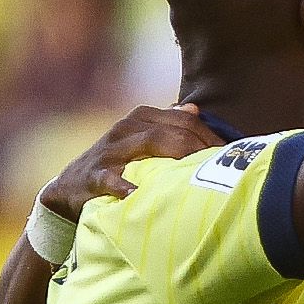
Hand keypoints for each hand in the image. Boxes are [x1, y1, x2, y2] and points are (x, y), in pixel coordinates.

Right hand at [41, 105, 220, 223]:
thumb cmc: (119, 165)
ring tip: (199, 174)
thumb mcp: (142, 140)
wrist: (70, 188)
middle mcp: (126, 129)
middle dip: (201, 148)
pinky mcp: (94, 176)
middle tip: (223, 169)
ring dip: (177, 159)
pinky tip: (140, 193)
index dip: (211, 137)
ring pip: (148, 144)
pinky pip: (110, 178)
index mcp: (141, 118)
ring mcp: (109, 151)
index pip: (184, 120)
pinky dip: (125, 185)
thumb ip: (168, 125)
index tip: (234, 156)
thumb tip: (194, 109)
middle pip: (172, 131)